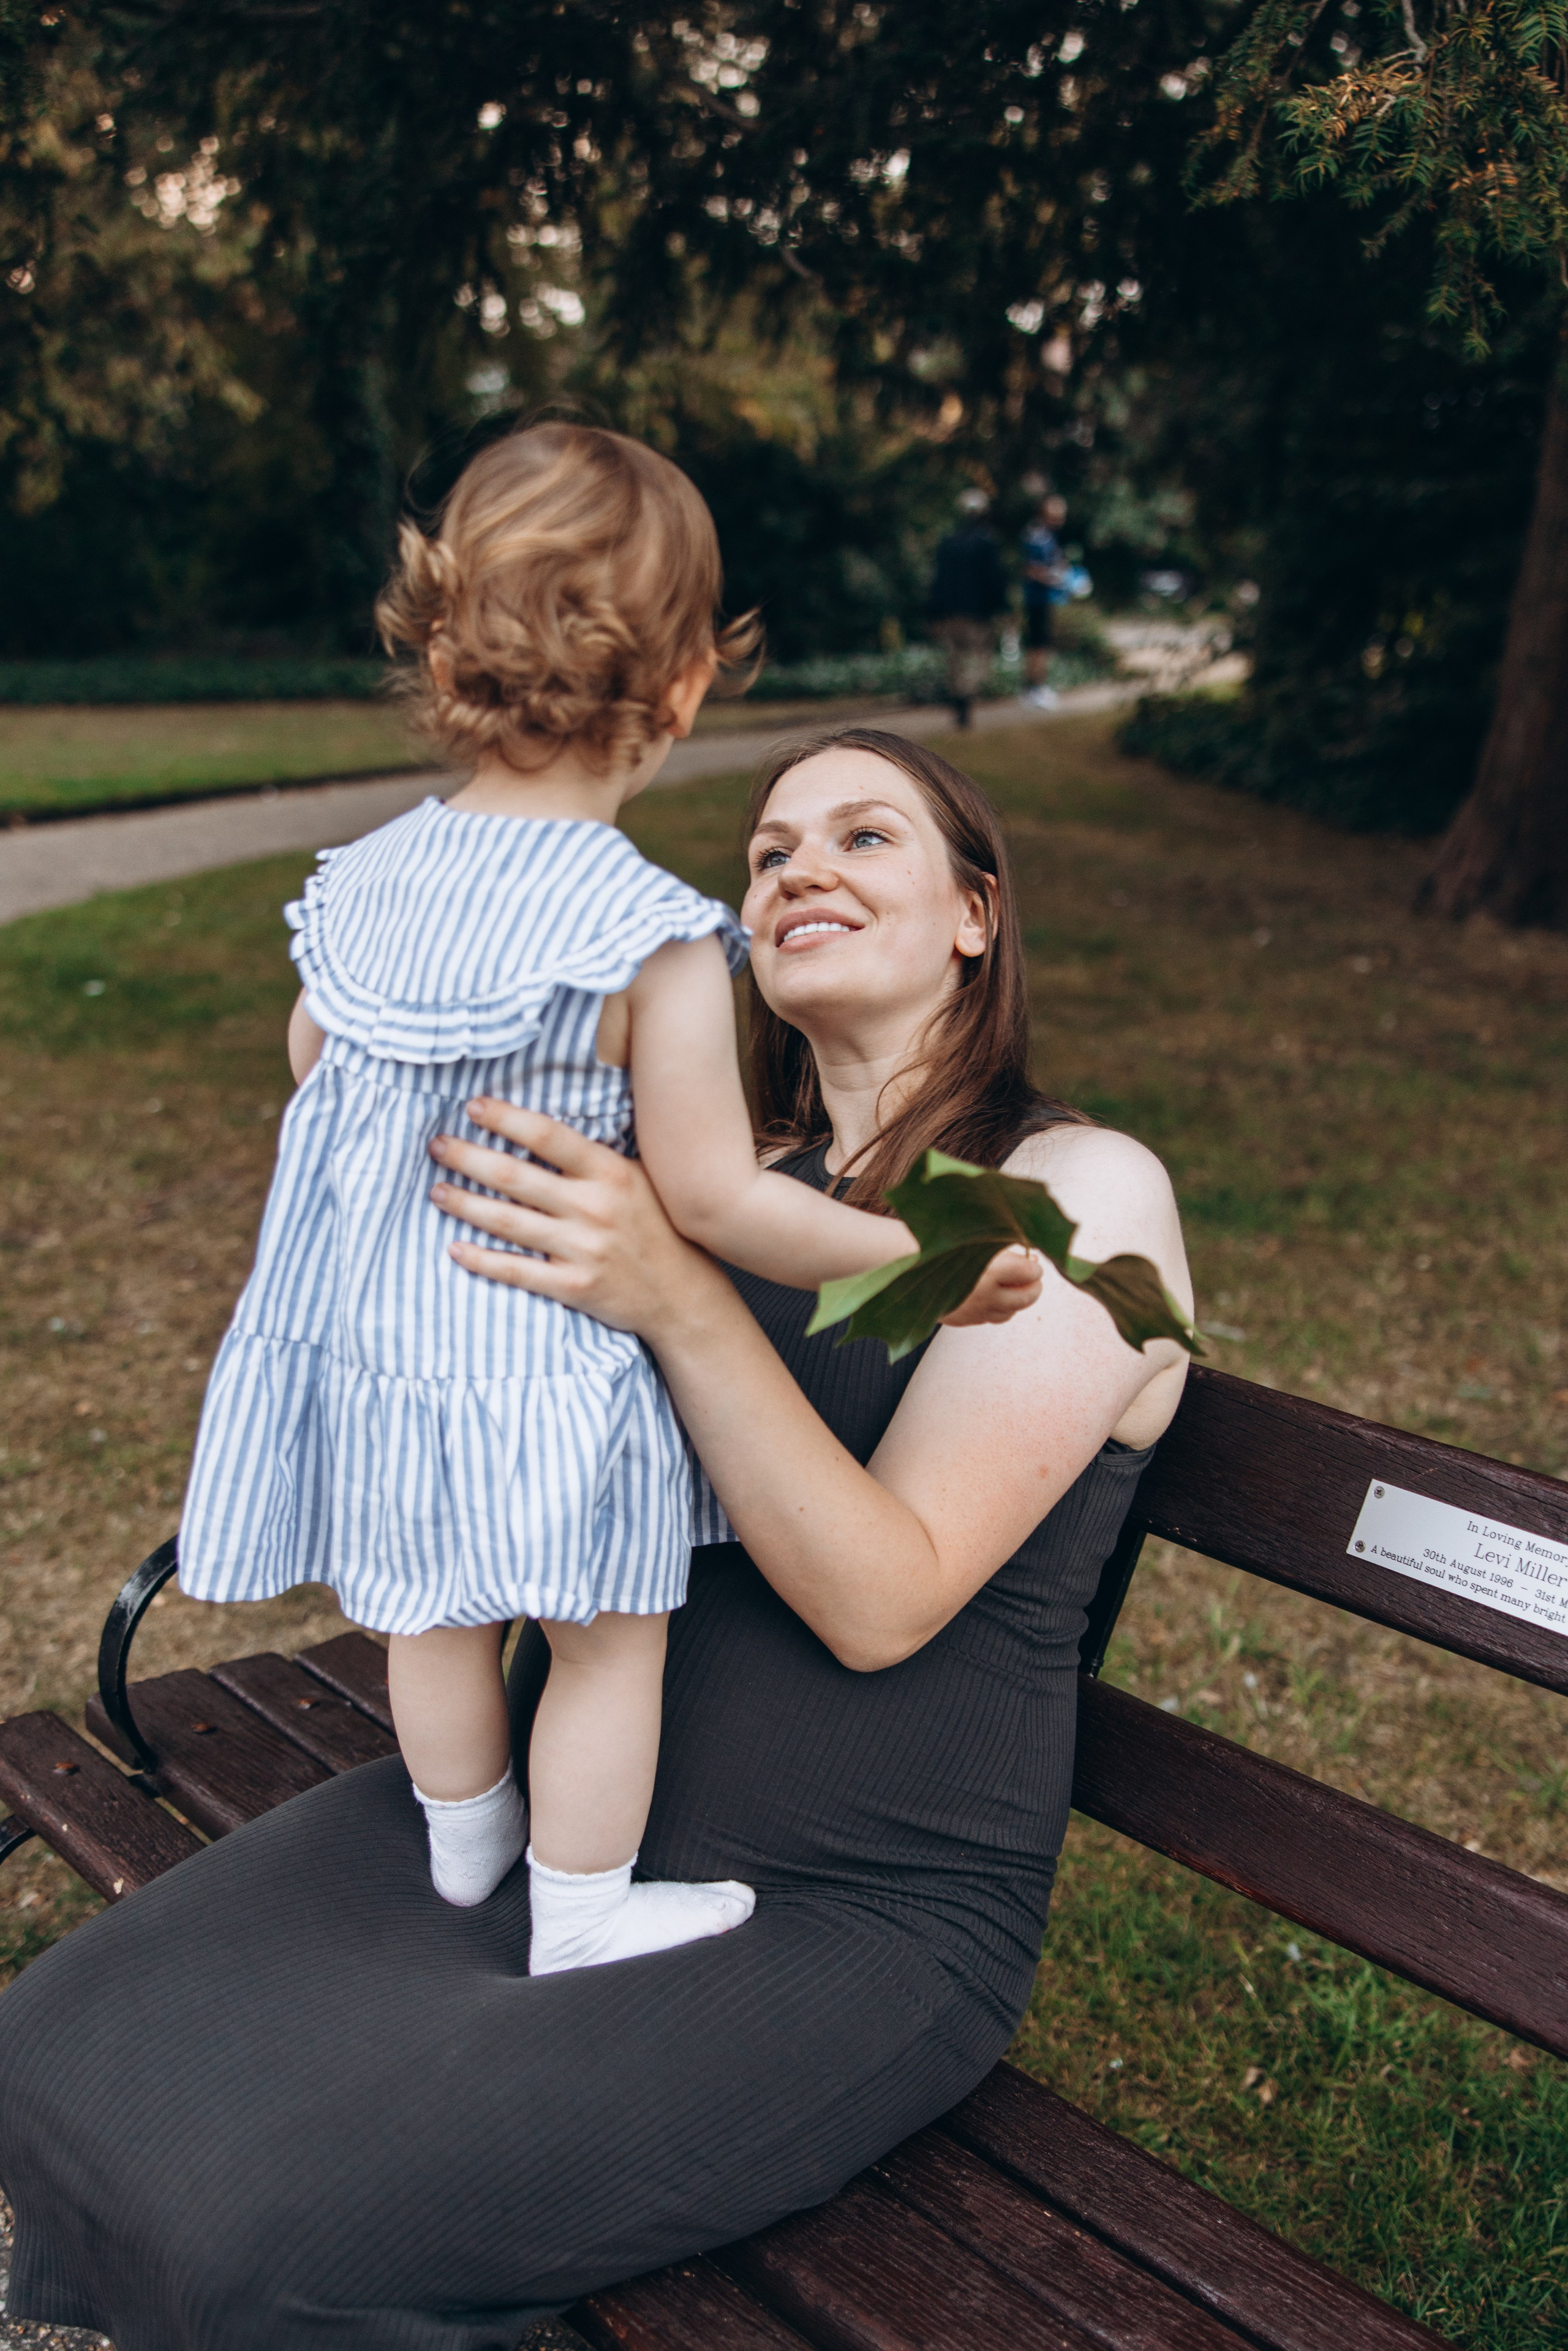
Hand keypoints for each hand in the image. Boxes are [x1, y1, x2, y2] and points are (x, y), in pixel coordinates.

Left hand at [427, 1100, 717, 1339]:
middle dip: (468, 1157)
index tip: (471, 1107)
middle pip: (515, 1176)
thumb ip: (595, 1157)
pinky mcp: (574, 1287)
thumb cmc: (657, 1229)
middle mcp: (594, 1207)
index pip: (549, 1136)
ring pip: (508, 1222)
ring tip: (436, 1191)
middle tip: (436, 1146)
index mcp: (611, 1172)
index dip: (506, 1118)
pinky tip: (455, 1248)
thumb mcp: (638, 1179)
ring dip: (464, 1204)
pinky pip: (517, 1270)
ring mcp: (583, 1249)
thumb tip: (541, 1127)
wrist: (683, 1295)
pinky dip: (482, 1260)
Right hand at [937, 1245, 1042, 1328]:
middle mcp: (986, 1296)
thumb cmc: (940, 1244)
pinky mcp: (963, 1320)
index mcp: (992, 1271)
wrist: (902, 1264)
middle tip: (1034, 1277)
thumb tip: (1026, 1253)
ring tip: (1015, 1286)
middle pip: (1026, 1298)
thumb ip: (1001, 1245)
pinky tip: (993, 1295)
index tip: (1034, 1260)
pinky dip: (997, 1308)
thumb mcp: (976, 1238)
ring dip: (1016, 1300)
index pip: (1030, 1273)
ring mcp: (975, 1311)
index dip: (1035, 1266)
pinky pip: (990, 1318)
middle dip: (1033, 1287)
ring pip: (1010, 1313)